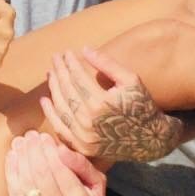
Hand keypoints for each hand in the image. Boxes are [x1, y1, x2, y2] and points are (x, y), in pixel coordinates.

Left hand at [6, 131, 106, 195]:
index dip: (49, 151)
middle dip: (34, 151)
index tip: (44, 136)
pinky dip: (11, 172)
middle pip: (40, 174)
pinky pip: (15, 192)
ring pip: (26, 182)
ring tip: (20, 141)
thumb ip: (82, 165)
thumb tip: (60, 149)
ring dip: (21, 158)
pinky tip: (12, 156)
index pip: (60, 170)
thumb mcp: (97, 184)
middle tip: (30, 135)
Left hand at [39, 46, 188, 162]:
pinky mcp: (81, 147)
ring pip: (60, 107)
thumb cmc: (141, 105)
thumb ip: (107, 64)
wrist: (149, 139)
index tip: (66, 52)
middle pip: (66, 91)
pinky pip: (60, 128)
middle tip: (55, 58)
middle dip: (59, 71)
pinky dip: (50, 113)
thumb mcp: (130, 80)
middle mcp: (88, 122)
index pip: (77, 78)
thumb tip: (84, 48)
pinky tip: (45, 99)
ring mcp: (83, 136)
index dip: (70, 63)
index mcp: (100, 104)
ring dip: (53, 88)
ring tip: (51, 73)